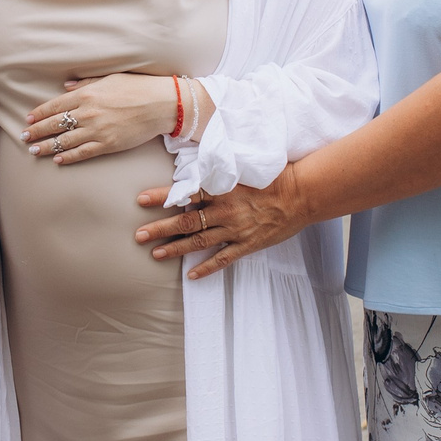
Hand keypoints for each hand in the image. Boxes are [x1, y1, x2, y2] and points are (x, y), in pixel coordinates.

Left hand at [23, 73, 189, 163]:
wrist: (161, 104)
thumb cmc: (137, 87)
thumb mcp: (109, 78)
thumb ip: (86, 83)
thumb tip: (66, 87)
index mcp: (86, 94)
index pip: (55, 106)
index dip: (39, 114)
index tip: (28, 120)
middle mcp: (87, 113)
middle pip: (55, 125)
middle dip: (37, 132)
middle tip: (24, 138)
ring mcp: (97, 130)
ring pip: (64, 141)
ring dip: (46, 147)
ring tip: (34, 151)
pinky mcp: (108, 145)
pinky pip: (82, 153)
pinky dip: (68, 157)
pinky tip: (57, 159)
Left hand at [133, 165, 307, 279]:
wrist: (302, 194)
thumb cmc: (275, 175)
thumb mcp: (244, 166)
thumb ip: (220, 170)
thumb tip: (199, 165)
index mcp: (222, 189)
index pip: (185, 192)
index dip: (161, 196)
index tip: (140, 199)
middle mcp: (224, 210)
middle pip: (185, 221)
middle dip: (160, 229)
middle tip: (138, 236)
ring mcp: (235, 230)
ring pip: (199, 241)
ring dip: (175, 249)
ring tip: (155, 254)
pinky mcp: (247, 244)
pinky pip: (223, 259)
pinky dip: (206, 267)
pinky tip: (191, 275)